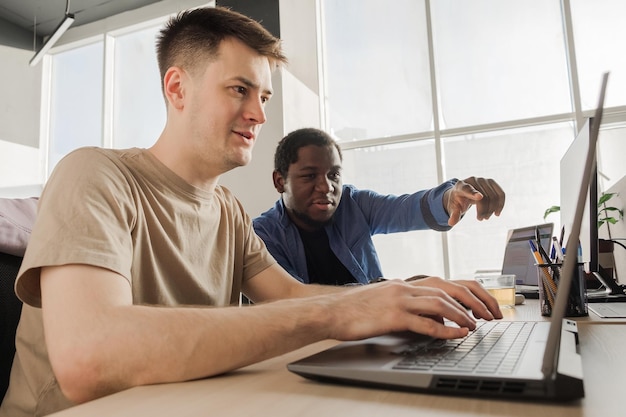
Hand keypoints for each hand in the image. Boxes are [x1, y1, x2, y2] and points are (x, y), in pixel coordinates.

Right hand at [326, 277, 501, 341]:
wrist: (331, 311)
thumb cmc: (356, 309)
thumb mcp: (386, 300)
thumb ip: (409, 304)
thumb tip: (433, 316)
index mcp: (406, 284)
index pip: (446, 283)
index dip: (469, 294)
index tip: (483, 307)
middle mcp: (406, 287)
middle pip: (449, 289)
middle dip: (474, 302)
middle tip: (490, 316)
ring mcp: (399, 300)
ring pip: (441, 303)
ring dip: (462, 315)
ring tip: (476, 326)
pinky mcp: (392, 316)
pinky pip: (425, 323)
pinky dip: (444, 329)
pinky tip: (455, 335)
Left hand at [444, 177, 504, 225]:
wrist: (462, 193)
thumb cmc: (458, 201)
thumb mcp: (453, 208)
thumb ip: (453, 215)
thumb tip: (451, 223)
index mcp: (460, 186)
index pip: (467, 189)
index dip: (473, 193)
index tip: (479, 197)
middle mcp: (472, 180)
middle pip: (483, 197)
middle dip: (484, 211)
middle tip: (480, 219)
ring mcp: (483, 180)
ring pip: (493, 197)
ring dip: (491, 210)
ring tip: (486, 217)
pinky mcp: (491, 182)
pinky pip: (500, 194)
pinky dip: (500, 204)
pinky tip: (497, 213)